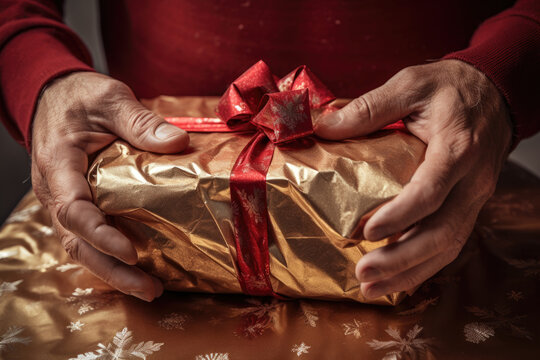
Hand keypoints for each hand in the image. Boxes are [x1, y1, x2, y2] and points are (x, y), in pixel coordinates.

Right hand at [32, 72, 188, 300]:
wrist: (51, 96)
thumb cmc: (77, 97)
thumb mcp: (109, 99)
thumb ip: (139, 121)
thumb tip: (177, 143)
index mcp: (59, 165)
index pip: (74, 210)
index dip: (101, 235)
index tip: (132, 252)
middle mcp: (55, 191)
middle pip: (76, 242)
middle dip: (111, 270)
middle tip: (148, 288)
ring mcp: (62, 201)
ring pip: (80, 246)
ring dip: (111, 271)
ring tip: (148, 288)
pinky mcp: (75, 204)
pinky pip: (87, 237)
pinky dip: (108, 256)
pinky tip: (136, 267)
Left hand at [315, 60, 511, 298]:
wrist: (496, 92)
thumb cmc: (452, 88)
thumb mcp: (411, 85)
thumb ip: (370, 107)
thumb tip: (324, 126)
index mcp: (457, 149)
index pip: (430, 191)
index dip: (399, 215)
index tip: (366, 231)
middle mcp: (472, 181)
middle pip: (442, 231)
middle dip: (402, 259)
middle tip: (363, 273)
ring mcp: (475, 197)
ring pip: (448, 245)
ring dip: (411, 271)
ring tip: (373, 287)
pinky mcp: (469, 205)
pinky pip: (450, 241)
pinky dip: (424, 265)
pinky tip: (397, 278)